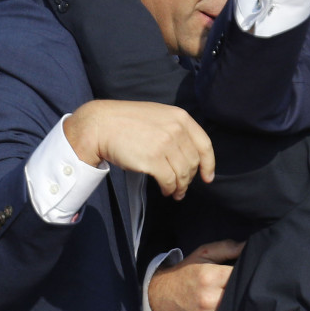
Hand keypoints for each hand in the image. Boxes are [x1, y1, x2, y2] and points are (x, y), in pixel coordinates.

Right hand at [63, 100, 213, 198]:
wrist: (100, 125)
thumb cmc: (127, 122)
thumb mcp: (158, 116)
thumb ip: (176, 130)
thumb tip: (188, 155)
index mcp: (181, 118)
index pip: (204, 145)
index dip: (208, 164)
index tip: (208, 177)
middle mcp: (176, 130)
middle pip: (193, 162)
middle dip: (190, 178)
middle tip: (183, 188)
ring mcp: (165, 144)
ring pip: (183, 173)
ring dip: (181, 187)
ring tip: (175, 193)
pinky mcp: (153, 160)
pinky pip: (169, 181)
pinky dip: (170, 189)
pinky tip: (166, 191)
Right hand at [149, 239, 242, 310]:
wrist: (161, 297)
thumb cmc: (186, 273)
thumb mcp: (203, 254)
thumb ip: (227, 247)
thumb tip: (249, 246)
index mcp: (209, 277)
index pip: (240, 276)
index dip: (248, 274)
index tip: (249, 273)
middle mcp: (208, 299)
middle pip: (240, 296)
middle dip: (244, 291)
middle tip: (244, 287)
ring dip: (237, 306)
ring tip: (235, 299)